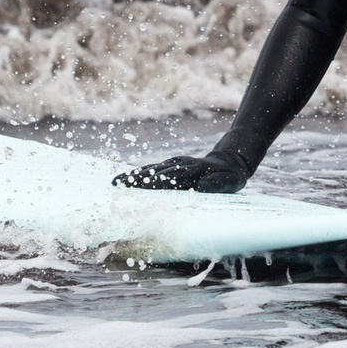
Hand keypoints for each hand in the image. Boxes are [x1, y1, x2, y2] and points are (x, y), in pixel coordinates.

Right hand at [115, 151, 251, 192]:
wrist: (230, 160)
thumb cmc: (230, 175)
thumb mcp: (231, 181)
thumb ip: (218, 183)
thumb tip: (202, 185)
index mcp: (192, 170)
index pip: (169, 178)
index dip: (153, 182)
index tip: (138, 187)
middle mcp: (180, 164)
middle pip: (154, 172)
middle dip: (135, 179)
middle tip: (116, 184)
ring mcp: (175, 163)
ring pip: (151, 169)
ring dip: (134, 176)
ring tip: (115, 182)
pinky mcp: (172, 165)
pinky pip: (153, 169)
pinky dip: (140, 174)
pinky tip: (128, 179)